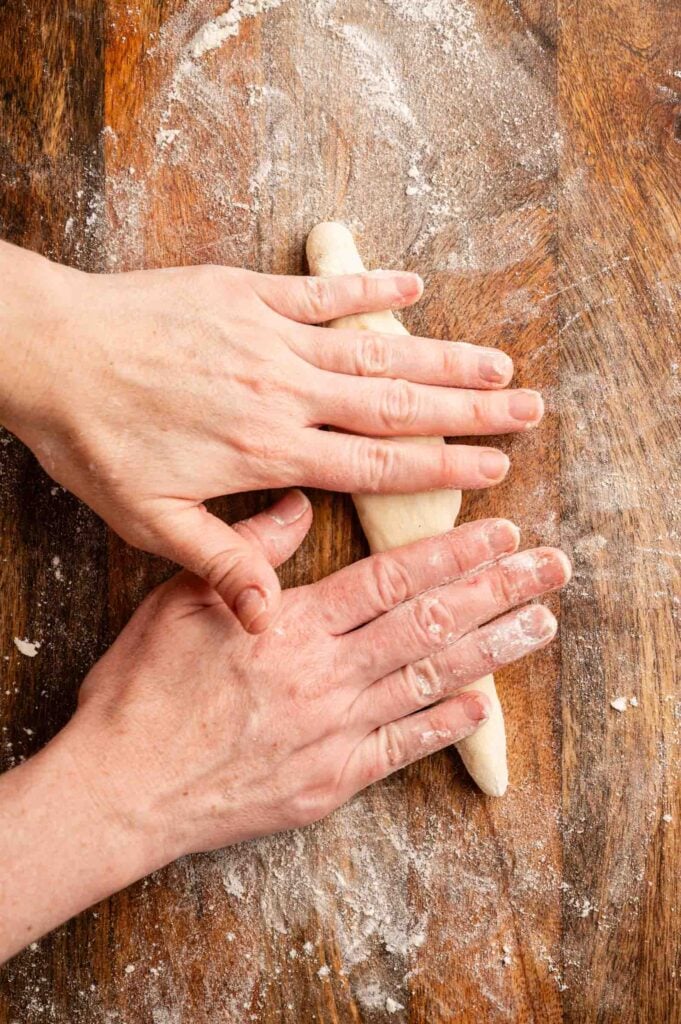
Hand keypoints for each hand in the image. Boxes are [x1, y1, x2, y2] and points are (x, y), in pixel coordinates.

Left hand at [0, 242, 542, 631]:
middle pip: (395, 405)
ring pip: (373, 350)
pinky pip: (321, 290)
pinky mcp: (245, 293)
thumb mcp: (149, 519)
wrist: (48, 352)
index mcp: (267, 452)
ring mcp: (268, 337)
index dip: (442, 468)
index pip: (375, 466)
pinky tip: (413, 288)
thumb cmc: (94, 439)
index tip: (493, 468)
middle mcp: (283, 392)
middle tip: (527, 409)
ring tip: (497, 361)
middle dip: (468, 410)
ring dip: (440, 355)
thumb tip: (272, 618)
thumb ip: (220, 562)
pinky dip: (369, 288)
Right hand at [71, 506, 567, 856]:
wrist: (121, 790)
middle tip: (552, 567)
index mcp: (294, 625)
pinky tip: (484, 705)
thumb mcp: (179, 601)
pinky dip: (446, 725)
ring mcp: (336, 731)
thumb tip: (296, 504)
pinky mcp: (332, 781)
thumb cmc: (143, 692)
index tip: (502, 533)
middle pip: (430, 623)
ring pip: (431, 680)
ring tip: (543, 622)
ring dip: (493, 649)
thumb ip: (249, 553)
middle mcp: (328, 675)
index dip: (454, 553)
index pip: (393, 579)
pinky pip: (403, 750)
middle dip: (497, 590)